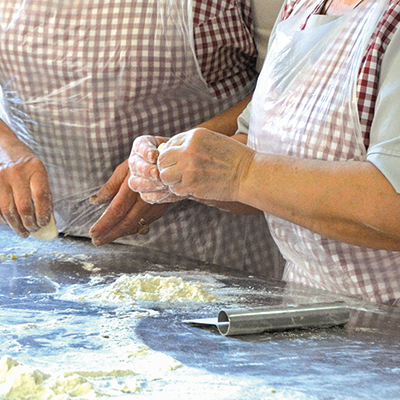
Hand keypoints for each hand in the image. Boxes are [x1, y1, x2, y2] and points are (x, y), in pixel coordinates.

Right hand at [0, 121, 52, 236]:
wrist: (3, 146)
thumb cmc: (26, 164)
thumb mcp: (39, 173)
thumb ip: (44, 194)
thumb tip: (48, 220)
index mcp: (35, 169)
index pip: (41, 196)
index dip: (43, 214)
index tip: (44, 224)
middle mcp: (17, 173)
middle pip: (23, 206)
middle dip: (29, 223)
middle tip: (33, 230)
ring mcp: (0, 178)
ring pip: (7, 210)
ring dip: (16, 225)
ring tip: (24, 232)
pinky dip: (4, 219)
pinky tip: (10, 223)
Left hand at [89, 159, 169, 244]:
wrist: (174, 154)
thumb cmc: (145, 156)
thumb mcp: (125, 167)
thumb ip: (111, 186)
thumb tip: (94, 201)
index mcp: (134, 184)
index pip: (117, 209)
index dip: (105, 223)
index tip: (93, 233)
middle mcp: (147, 195)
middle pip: (128, 221)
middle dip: (112, 233)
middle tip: (97, 241)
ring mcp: (159, 200)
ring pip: (140, 222)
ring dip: (123, 232)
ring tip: (108, 236)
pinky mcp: (166, 202)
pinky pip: (150, 219)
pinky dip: (138, 225)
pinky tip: (128, 229)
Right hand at [128, 135, 183, 203]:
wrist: (188, 169)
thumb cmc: (182, 153)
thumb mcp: (178, 147)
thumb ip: (170, 149)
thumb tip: (163, 154)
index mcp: (142, 146)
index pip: (140, 146)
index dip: (145, 152)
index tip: (154, 156)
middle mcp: (136, 161)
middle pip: (135, 165)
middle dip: (145, 170)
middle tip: (157, 173)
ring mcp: (138, 178)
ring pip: (135, 182)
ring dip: (149, 184)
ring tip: (163, 184)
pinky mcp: (145, 192)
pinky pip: (146, 195)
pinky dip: (156, 195)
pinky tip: (166, 193)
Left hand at [157, 128, 254, 201]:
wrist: (247, 174)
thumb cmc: (233, 158)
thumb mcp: (212, 140)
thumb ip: (192, 143)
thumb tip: (171, 150)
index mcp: (195, 135)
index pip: (170, 143)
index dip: (171, 154)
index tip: (178, 161)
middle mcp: (189, 150)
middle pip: (162, 160)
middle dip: (167, 167)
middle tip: (176, 173)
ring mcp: (189, 168)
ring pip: (165, 176)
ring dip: (171, 180)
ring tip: (183, 181)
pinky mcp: (192, 184)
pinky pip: (175, 189)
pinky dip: (181, 190)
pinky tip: (191, 187)